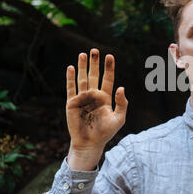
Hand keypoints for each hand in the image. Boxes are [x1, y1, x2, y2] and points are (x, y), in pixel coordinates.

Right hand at [65, 48, 127, 168]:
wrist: (90, 143)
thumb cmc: (106, 132)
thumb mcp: (119, 119)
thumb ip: (122, 103)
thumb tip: (122, 87)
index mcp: (105, 98)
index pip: (108, 79)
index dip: (109, 68)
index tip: (110, 56)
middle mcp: (94, 95)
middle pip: (94, 75)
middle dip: (95, 63)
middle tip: (95, 50)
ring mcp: (82, 98)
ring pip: (82, 79)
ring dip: (83, 67)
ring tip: (83, 54)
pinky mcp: (72, 103)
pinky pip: (71, 88)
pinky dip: (71, 78)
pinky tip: (71, 68)